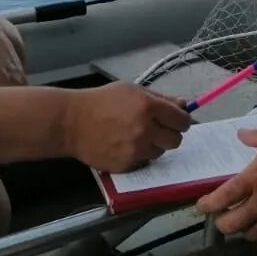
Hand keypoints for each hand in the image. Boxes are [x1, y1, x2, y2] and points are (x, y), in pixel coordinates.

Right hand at [65, 82, 191, 171]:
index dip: (181, 120)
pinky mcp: (126, 165)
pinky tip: (124, 145)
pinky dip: (138, 155)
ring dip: (154, 145)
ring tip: (137, 136)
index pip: (182, 120)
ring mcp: (136, 150)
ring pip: (160, 152)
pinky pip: (143, 162)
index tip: (176, 121)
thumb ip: (160, 98)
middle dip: (170, 134)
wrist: (72, 122)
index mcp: (149, 107)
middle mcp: (145, 130)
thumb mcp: (132, 90)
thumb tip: (184, 105)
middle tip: (159, 130)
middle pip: (176, 140)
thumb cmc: (102, 101)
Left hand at [196, 124, 256, 248]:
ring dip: (245, 231)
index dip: (207, 205)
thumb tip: (240, 134)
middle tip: (222, 218)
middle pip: (232, 225)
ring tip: (246, 224)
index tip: (202, 206)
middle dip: (222, 224)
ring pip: (252, 235)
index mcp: (255, 178)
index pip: (221, 198)